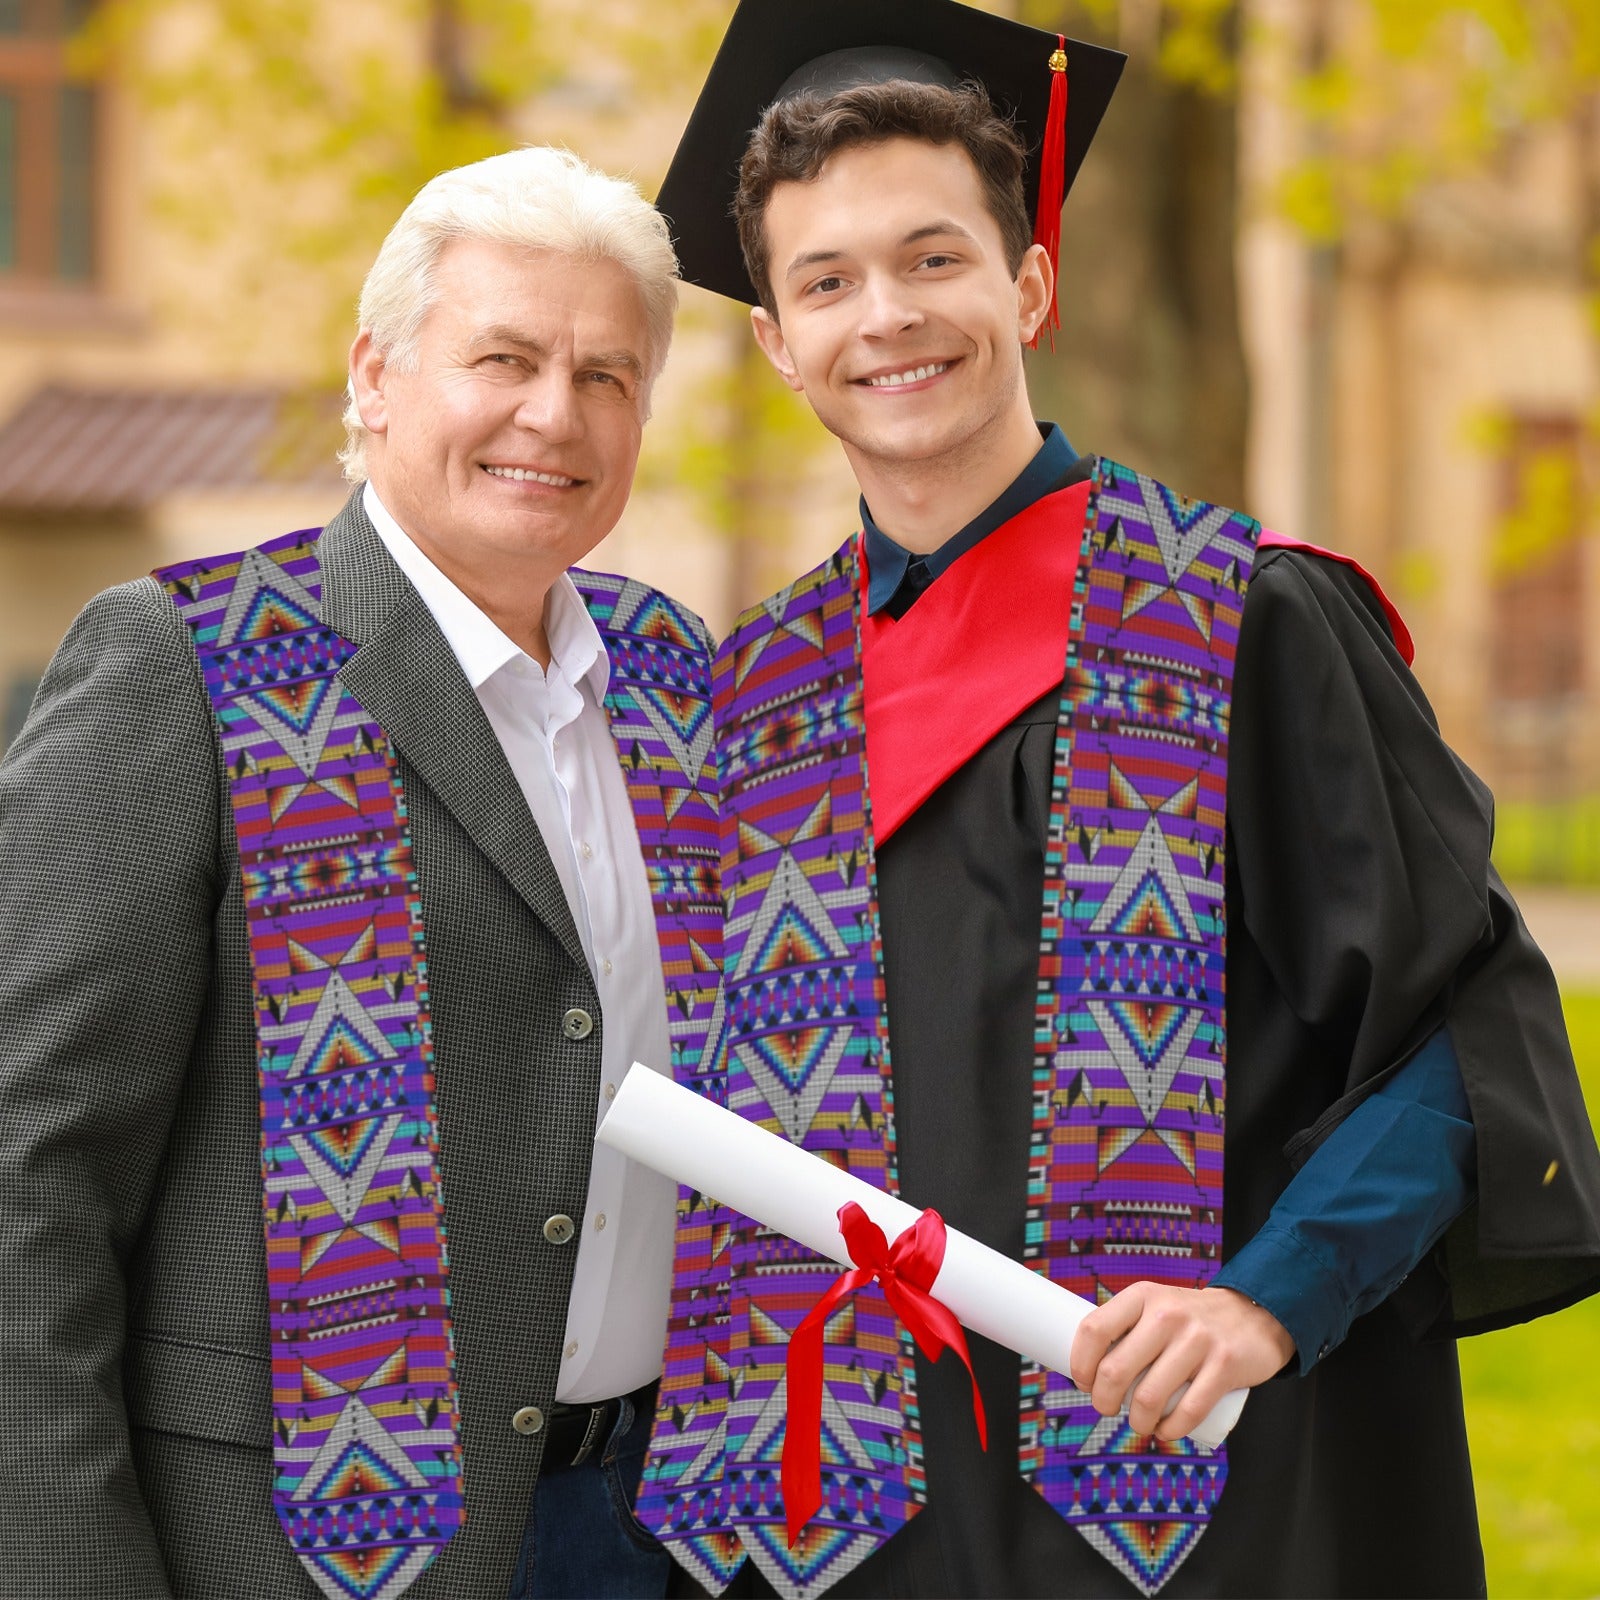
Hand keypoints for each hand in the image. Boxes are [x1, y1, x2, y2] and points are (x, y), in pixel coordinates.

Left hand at [1068, 1283, 1295, 1441]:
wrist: (1253, 1314)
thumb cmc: (1190, 1319)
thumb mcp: (1156, 1305)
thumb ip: (1127, 1326)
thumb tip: (1088, 1367)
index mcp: (1142, 1296)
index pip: (1094, 1330)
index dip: (1080, 1363)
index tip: (1083, 1382)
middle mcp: (1166, 1314)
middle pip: (1115, 1370)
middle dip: (1102, 1401)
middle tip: (1106, 1408)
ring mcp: (1197, 1339)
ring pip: (1148, 1397)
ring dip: (1136, 1422)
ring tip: (1138, 1423)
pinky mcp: (1224, 1366)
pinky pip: (1188, 1411)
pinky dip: (1170, 1431)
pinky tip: (1164, 1431)